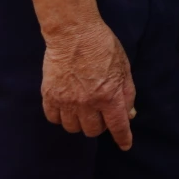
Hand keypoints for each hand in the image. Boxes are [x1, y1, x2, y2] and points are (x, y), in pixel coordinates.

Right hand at [40, 18, 136, 150]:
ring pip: (72, 128)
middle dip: (100, 125)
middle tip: (100, 113)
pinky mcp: (49, 95)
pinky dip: (61, 117)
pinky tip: (66, 107)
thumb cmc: (103, 46)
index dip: (123, 138)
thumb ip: (127, 93)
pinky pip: (53, 118)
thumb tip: (129, 114)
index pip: (117, 126)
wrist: (73, 33)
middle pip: (93, 131)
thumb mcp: (124, 68)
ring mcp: (66, 101)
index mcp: (109, 95)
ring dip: (80, 122)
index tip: (125, 145)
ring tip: (82, 109)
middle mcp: (87, 103)